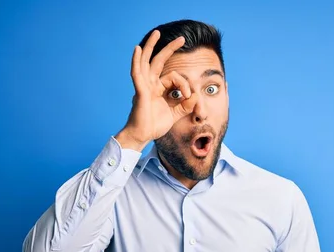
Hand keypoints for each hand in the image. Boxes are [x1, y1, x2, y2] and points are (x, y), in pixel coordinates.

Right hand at [116, 30, 197, 150]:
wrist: (142, 136)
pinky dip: (136, 61)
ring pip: (147, 62)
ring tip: (156, 33)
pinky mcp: (140, 91)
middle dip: (169, 49)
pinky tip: (138, 49)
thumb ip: (185, 105)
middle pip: (159, 61)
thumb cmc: (154, 126)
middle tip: (181, 38)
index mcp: (158, 89)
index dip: (185, 85)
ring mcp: (144, 86)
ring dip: (151, 47)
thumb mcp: (175, 114)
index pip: (174, 78)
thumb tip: (196, 95)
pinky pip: (137, 73)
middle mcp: (150, 85)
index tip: (189, 97)